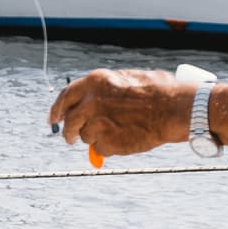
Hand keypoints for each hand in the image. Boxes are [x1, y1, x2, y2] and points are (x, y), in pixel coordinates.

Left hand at [48, 68, 190, 160]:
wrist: (173, 109)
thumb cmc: (158, 91)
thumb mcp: (129, 79)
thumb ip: (107, 89)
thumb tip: (95, 99)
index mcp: (95, 82)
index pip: (65, 97)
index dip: (57, 109)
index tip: (54, 119)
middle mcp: (90, 102)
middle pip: (70, 122)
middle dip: (69, 132)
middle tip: (70, 138)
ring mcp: (96, 124)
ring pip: (86, 136)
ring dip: (96, 137)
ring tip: (118, 131)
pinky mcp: (105, 143)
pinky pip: (101, 149)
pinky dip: (110, 147)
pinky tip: (127, 138)